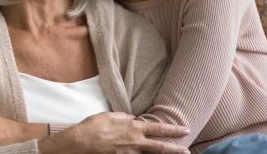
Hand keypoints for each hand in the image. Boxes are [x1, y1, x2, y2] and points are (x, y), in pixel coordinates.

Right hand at [39, 112, 189, 153]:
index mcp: (132, 128)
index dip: (172, 130)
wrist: (78, 144)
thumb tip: (131, 118)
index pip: (158, 129)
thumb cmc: (92, 127)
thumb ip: (123, 117)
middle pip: (159, 147)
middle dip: (175, 149)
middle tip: (187, 151)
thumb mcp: (109, 115)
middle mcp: (134, 143)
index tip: (185, 129)